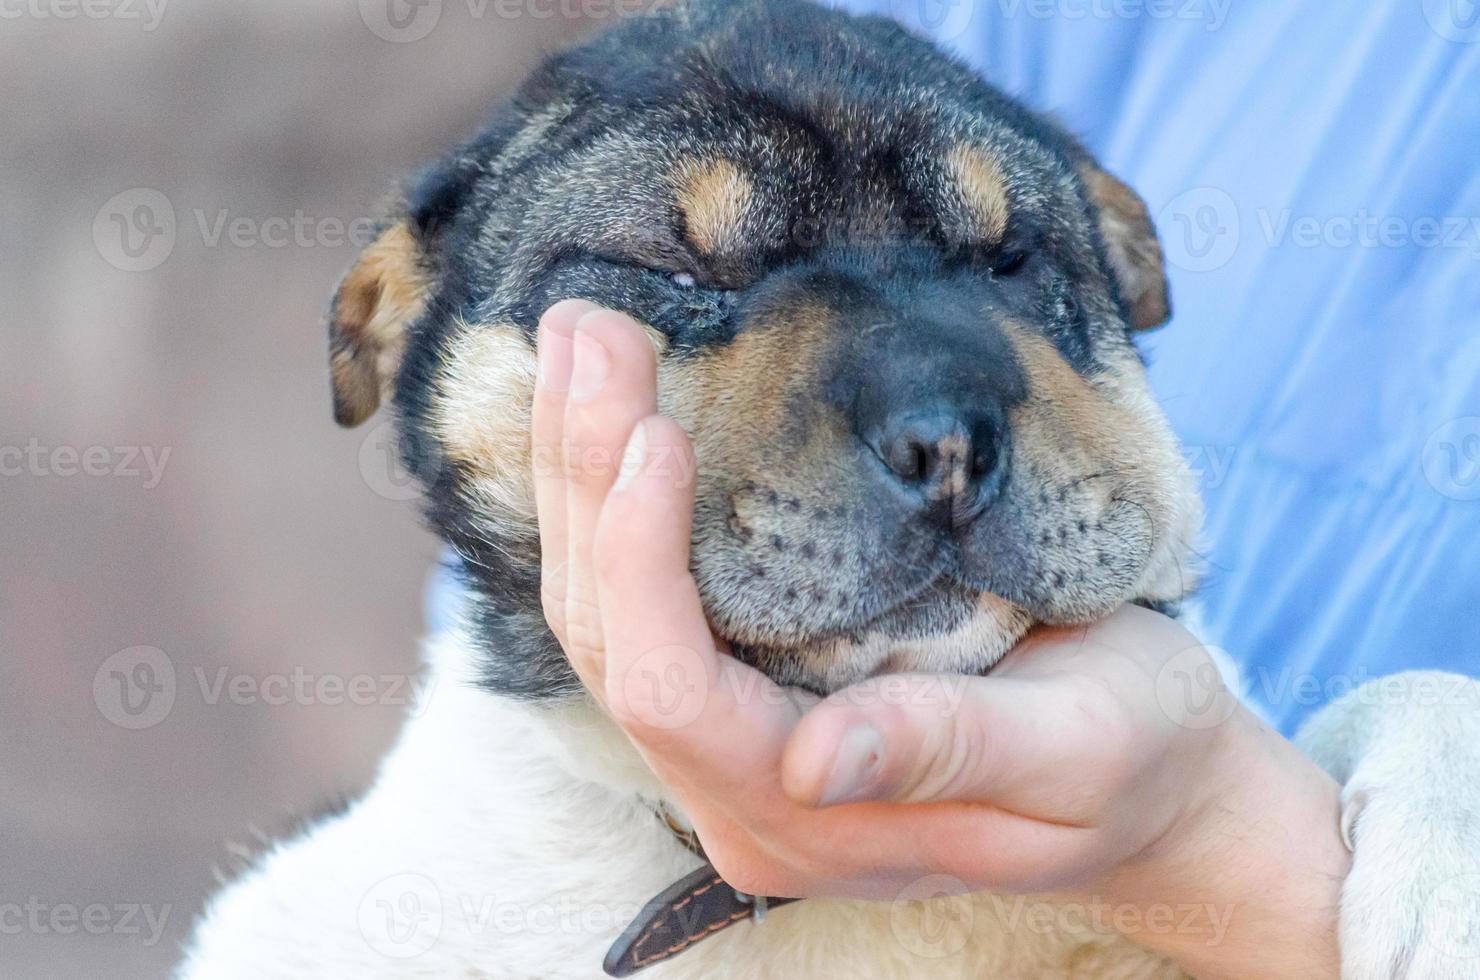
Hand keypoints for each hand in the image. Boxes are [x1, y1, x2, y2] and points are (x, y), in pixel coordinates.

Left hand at [532, 300, 1347, 979]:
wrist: (1156, 776)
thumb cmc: (1135, 758)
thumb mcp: (1078, 752)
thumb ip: (947, 753)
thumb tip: (810, 763)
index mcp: (811, 821)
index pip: (672, 695)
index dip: (639, 563)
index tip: (651, 428)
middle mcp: (744, 791)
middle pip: (613, 640)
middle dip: (583, 484)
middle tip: (583, 331)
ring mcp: (736, 744)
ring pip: (609, 614)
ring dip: (581, 476)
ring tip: (574, 344)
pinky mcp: (751, 690)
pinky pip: (652, 597)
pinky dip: (617, 499)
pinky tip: (610, 410)